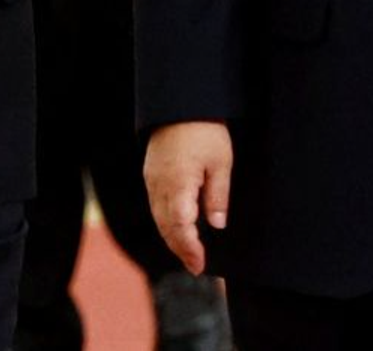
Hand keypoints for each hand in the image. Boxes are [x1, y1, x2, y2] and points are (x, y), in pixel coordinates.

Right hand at [144, 121, 233, 275]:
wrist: (180, 104)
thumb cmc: (205, 131)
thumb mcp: (221, 162)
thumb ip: (217, 196)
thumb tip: (216, 225)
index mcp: (178, 185)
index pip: (181, 227)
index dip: (189, 249)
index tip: (200, 264)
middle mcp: (160, 187)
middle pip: (167, 228)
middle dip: (181, 249)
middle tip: (196, 266)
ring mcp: (152, 181)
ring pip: (159, 219)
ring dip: (172, 238)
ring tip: (188, 253)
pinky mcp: (150, 175)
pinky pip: (156, 206)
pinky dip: (166, 222)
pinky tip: (177, 228)